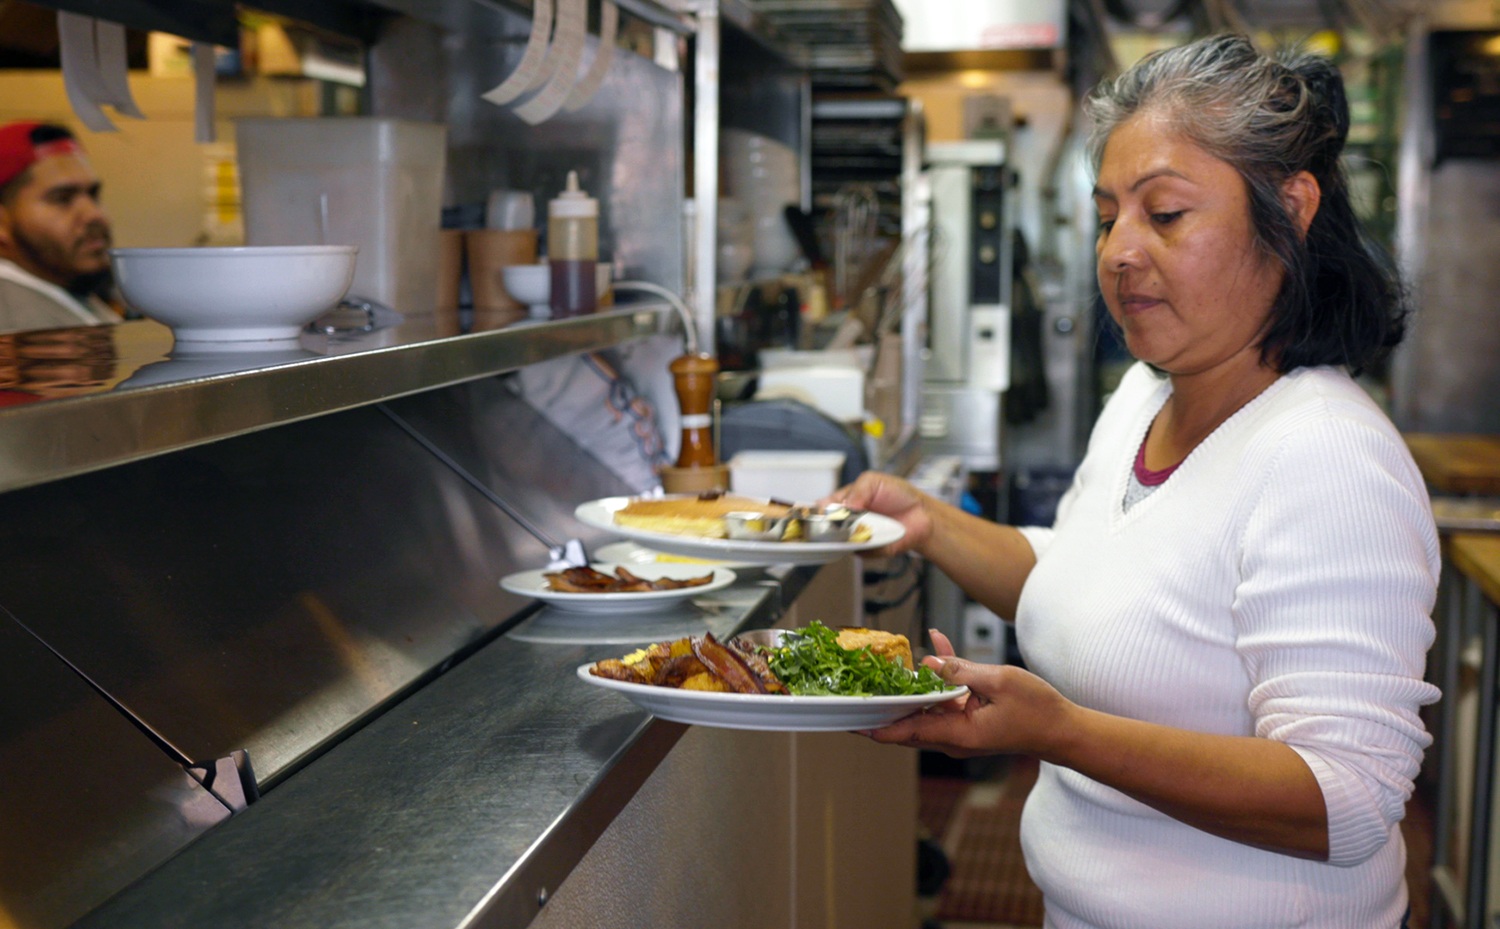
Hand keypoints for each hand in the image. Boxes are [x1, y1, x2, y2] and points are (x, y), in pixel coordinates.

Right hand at [825, 471, 932, 556]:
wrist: (921, 514)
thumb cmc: (897, 495)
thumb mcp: (873, 481)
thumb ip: (857, 490)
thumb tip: (844, 507)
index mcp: (844, 501)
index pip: (823, 507)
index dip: (819, 510)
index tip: (821, 511)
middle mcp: (846, 520)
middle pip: (826, 527)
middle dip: (830, 524)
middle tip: (838, 519)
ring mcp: (855, 537)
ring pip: (839, 541)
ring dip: (846, 535)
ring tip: (861, 524)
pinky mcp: (867, 551)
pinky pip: (858, 551)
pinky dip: (863, 544)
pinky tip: (873, 535)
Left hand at [859, 630, 1071, 758]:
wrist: (1062, 729)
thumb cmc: (1037, 711)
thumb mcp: (999, 682)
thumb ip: (961, 672)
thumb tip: (928, 665)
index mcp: (957, 733)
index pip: (905, 732)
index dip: (875, 727)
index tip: (849, 721)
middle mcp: (953, 736)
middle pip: (908, 720)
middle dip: (883, 703)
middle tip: (854, 688)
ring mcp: (960, 729)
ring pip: (926, 704)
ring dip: (912, 683)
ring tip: (891, 659)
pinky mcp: (969, 719)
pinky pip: (946, 697)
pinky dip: (940, 676)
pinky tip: (937, 647)